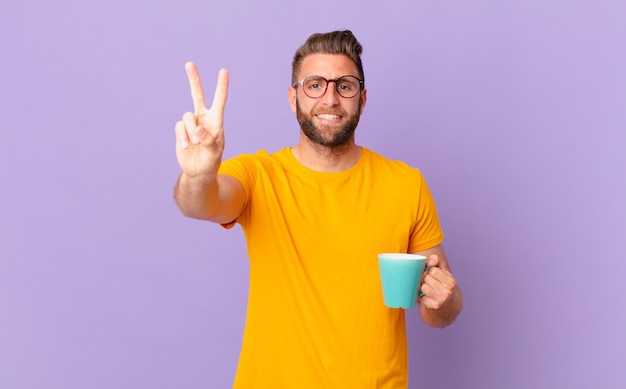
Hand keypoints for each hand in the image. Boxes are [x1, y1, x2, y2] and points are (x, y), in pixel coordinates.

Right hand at [174, 62, 228, 177]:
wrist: (198, 171)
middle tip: (189, 64)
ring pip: (187, 117)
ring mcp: (191, 123)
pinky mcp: (181, 130)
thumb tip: (199, 128)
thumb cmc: (211, 161)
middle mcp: (203, 118)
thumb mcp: (214, 154)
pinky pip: (179, 127)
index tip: (224, 71)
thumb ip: (209, 141)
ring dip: (190, 131)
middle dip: (193, 80)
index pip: (220, 101)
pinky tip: (187, 146)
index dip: (222, 86)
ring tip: (195, 144)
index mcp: (216, 121)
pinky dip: (183, 137)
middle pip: (197, 95)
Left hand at [419, 254, 457, 309]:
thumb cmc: (444, 285)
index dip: (429, 271)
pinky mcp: (433, 306)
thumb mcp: (444, 273)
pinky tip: (425, 295)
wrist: (449, 306)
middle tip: (428, 282)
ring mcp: (440, 300)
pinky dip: (420, 295)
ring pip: (423, 287)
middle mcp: (447, 291)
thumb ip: (437, 262)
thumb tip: (431, 259)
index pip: (433, 270)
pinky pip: (420, 297)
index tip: (431, 274)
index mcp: (451, 281)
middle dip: (425, 279)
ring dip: (422, 287)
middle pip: (426, 278)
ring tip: (426, 288)